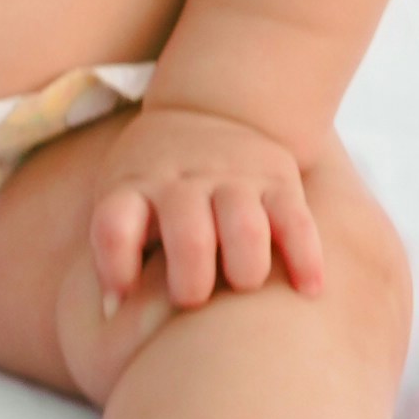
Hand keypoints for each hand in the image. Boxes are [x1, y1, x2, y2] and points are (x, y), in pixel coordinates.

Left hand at [88, 104, 324, 309]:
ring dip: (246, 270)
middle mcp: (182, 181)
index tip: (122, 298)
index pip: (114, 226)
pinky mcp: (279, 181)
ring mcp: (233, 178)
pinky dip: (305, 260)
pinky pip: (297, 222)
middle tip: (192, 302)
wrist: (214, 105)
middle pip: (188, 237)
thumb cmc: (158, 177)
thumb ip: (117, 244)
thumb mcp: (124, 189)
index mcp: (134, 184)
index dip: (115, 268)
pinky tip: (308, 290)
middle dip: (192, 283)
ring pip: (245, 229)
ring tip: (243, 287)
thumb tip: (111, 312)